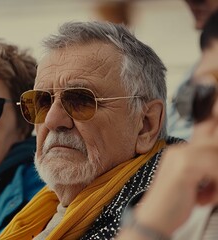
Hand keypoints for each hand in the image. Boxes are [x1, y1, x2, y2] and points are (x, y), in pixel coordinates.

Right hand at [134, 114, 217, 236]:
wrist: (154, 218)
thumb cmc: (173, 202)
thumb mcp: (193, 182)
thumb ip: (205, 168)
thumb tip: (215, 164)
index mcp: (182, 151)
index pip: (204, 125)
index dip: (211, 110)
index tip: (212, 92)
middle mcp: (180, 149)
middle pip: (214, 142)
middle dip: (216, 167)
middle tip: (211, 182)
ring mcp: (180, 156)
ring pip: (217, 155)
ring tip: (210, 196)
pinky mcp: (183, 168)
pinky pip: (214, 168)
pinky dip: (216, 187)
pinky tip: (205, 198)